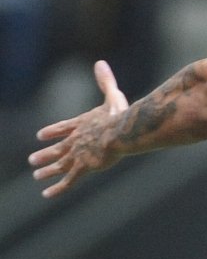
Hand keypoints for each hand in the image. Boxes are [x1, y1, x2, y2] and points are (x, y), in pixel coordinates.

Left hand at [29, 60, 128, 197]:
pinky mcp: (84, 167)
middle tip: (33, 160)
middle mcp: (77, 139)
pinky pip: (68, 181)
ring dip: (47, 171)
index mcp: (83, 123)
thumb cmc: (120, 114)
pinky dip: (57, 189)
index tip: (40, 135)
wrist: (121, 132)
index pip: (64, 128)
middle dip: (46, 154)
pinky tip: (46, 195)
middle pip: (58, 148)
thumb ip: (106, 82)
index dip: (52, 132)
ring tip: (36, 176)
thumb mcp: (113, 96)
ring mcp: (79, 154)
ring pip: (60, 165)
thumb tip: (100, 63)